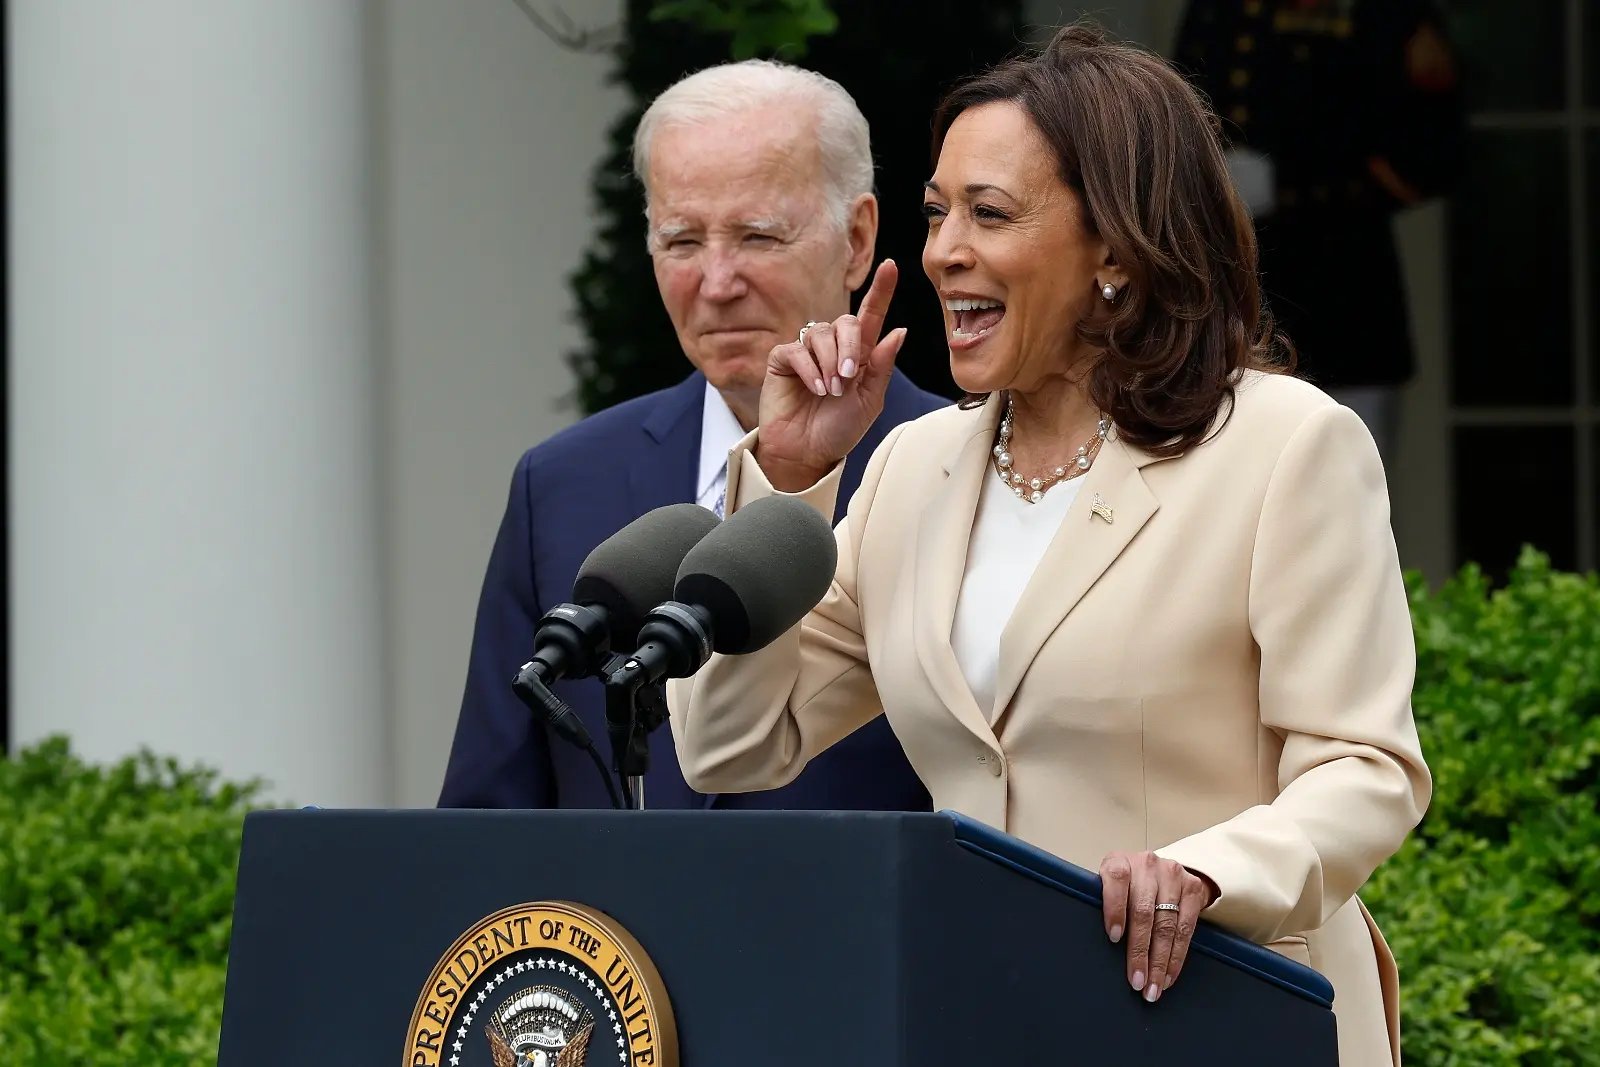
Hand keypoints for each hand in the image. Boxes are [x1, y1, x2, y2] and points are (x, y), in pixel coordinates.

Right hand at [755, 260, 908, 489]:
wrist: (806, 453)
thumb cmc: (838, 430)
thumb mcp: (869, 401)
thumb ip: (881, 367)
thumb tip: (899, 331)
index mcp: (858, 355)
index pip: (870, 316)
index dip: (881, 291)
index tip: (891, 266)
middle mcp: (833, 348)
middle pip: (846, 322)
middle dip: (849, 347)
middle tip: (846, 378)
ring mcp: (807, 352)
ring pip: (820, 334)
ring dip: (828, 363)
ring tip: (829, 392)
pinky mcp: (783, 360)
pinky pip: (796, 350)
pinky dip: (809, 369)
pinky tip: (814, 389)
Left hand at [1099, 850, 1216, 1003]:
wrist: (1162, 869)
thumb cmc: (1127, 884)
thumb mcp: (1110, 886)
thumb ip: (1104, 904)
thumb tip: (1094, 945)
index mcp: (1120, 861)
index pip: (1116, 880)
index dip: (1114, 909)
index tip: (1114, 938)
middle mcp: (1147, 865)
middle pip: (1144, 912)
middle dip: (1140, 952)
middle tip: (1137, 981)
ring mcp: (1173, 875)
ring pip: (1167, 925)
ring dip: (1160, 961)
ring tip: (1153, 986)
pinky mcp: (1193, 888)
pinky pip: (1186, 929)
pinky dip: (1177, 957)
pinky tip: (1168, 975)